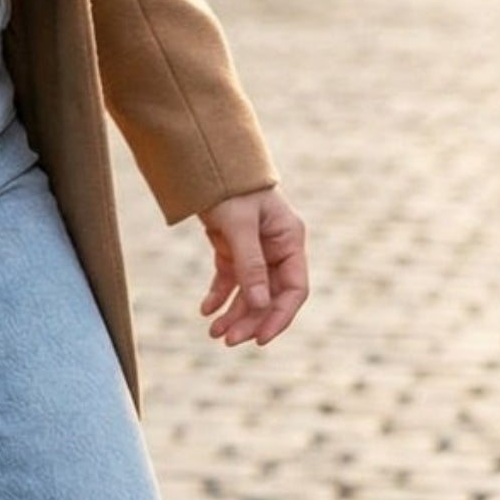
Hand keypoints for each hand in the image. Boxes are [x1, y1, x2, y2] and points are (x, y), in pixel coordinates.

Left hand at [197, 187, 309, 346]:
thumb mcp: (240, 224)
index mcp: (289, 240)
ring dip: (233, 313)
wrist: (205, 158)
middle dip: (250, 319)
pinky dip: (219, 295)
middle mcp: (276, 248)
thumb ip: (251, 263)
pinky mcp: (233, 248)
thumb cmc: (230, 185)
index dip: (279, 317)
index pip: (293, 289)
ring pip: (249, 292)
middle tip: (227, 340)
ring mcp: (255, 250)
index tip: (260, 339)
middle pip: (269, 295)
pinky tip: (206, 310)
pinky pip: (230, 279)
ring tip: (214, 332)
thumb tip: (260, 305)